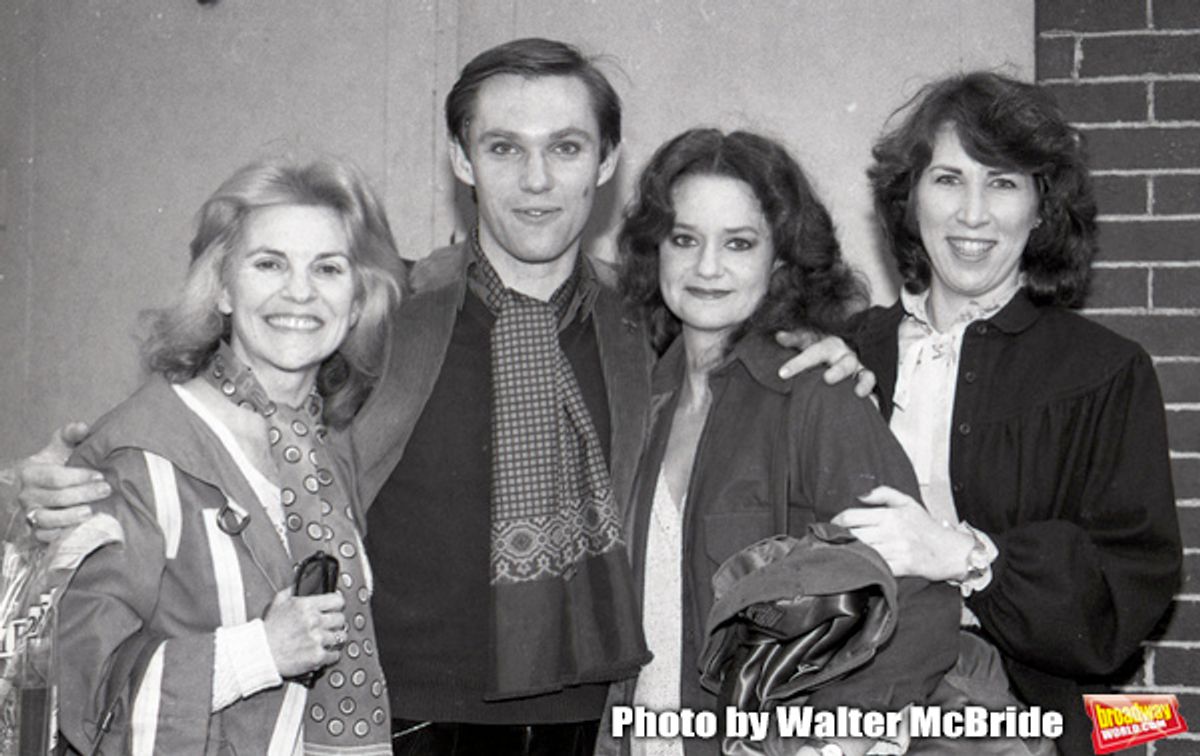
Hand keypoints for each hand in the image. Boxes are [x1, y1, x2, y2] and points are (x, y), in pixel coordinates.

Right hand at [17, 422, 107, 540]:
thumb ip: (70, 434)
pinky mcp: (33, 531)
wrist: (41, 487)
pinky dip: (61, 534)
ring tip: (93, 511)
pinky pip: (45, 537)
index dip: (79, 477)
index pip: (55, 477)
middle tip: (106, 490)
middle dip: (84, 494)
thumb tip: (83, 427)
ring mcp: (28, 514)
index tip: (100, 475)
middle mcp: (26, 495)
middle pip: (57, 497)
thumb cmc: (54, 464)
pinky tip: (79, 528)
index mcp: (30, 472)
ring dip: (73, 516)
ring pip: (49, 519)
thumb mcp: (60, 446)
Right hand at [262, 588, 345, 677]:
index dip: (337, 604)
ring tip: (325, 639)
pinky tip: (323, 651)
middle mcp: (314, 621)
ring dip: (334, 638)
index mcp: (306, 606)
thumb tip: (306, 582)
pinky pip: (335, 654)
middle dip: (335, 622)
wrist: (260, 653)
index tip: (335, 608)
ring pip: (341, 636)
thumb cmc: (268, 630)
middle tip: (329, 625)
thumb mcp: (279, 602)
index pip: (338, 600)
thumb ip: (294, 590)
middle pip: (341, 619)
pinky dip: (330, 654)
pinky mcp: (317, 656)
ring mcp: (317, 639)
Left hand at [774, 332, 874, 397]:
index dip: (799, 363)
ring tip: (858, 392)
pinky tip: (871, 404)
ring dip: (863, 382)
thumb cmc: (821, 347)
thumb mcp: (807, 340)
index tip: (782, 374)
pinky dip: (874, 395)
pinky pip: (874, 388)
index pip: (814, 352)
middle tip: (827, 379)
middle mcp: (846, 356)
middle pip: (845, 362)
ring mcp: (860, 369)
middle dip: (838, 370)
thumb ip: (793, 339)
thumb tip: (779, 336)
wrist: (842, 349)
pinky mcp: (868, 381)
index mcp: (829, 345)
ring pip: (865, 374)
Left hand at [831, 486, 973, 580]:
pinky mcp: (901, 567)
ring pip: (862, 551)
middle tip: (831, 541)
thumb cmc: (927, 527)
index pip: (852, 517)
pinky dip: (865, 566)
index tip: (832, 526)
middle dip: (839, 538)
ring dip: (848, 552)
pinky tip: (858, 565)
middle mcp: (891, 532)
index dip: (836, 522)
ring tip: (840, 552)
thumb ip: (883, 493)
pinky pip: (876, 567)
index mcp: (890, 515)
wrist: (950, 551)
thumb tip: (860, 495)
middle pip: (853, 535)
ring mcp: (896, 550)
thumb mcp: (907, 502)